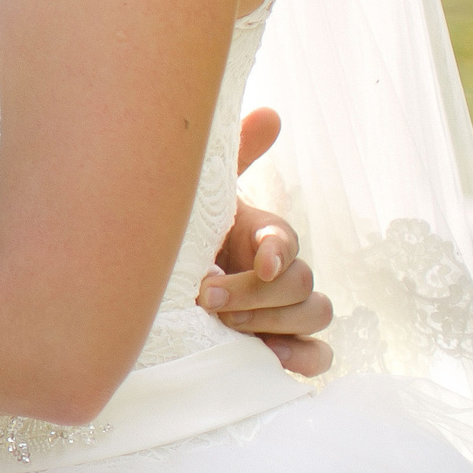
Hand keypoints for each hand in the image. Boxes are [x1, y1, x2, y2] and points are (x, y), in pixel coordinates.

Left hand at [199, 108, 333, 374]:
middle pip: (303, 283)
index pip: (287, 240)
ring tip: (223, 325)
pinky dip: (301, 359)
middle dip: (257, 293)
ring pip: (316, 315)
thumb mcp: (196, 200)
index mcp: (261, 236)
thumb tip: (272, 113)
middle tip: (205, 295)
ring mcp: (286, 312)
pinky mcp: (283, 347)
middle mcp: (281, 274)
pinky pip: (318, 357)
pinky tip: (266, 355)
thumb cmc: (182, 241)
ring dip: (274, 322)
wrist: (154, 293)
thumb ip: (231, 156)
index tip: (258, 261)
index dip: (279, 250)